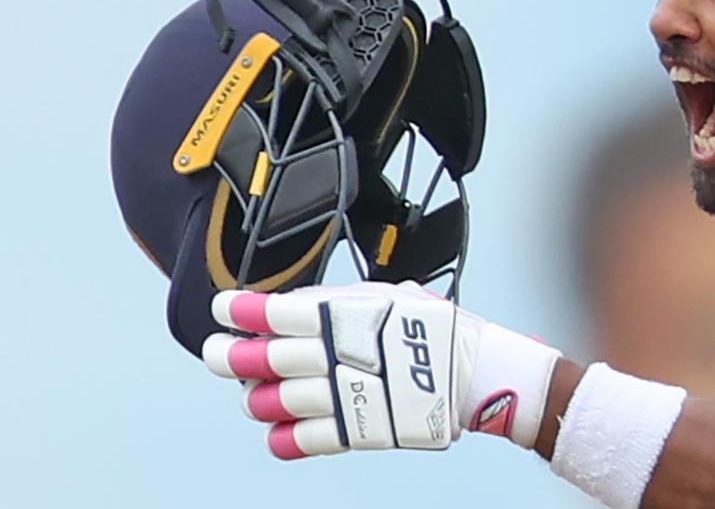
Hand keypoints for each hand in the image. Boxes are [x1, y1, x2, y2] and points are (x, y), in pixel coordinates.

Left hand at [201, 281, 559, 458]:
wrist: (476, 372)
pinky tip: (277, 429)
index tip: (224, 309)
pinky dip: (283, 438)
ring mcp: (343, 395)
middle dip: (229, 355)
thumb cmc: (438, 328)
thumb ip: (340, 301)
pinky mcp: (356, 429)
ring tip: (253, 390)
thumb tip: (299, 304)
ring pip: (273, 401)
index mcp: (343, 315)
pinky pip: (303, 440)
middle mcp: (336, 354)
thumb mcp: (388, 294)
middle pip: (261, 357)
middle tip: (218, 352)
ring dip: (255, 396)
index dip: (239, 311)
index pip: (273, 312)